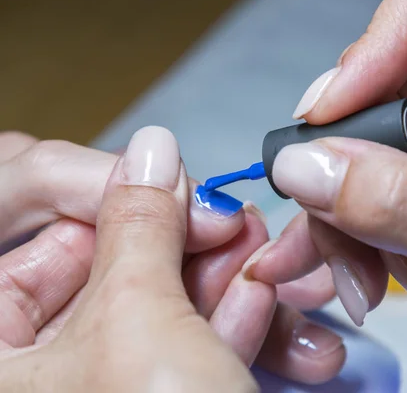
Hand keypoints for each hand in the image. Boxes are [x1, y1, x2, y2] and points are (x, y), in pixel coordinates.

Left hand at [0, 129, 343, 385]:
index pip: (35, 248)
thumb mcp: (140, 320)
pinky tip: (259, 290)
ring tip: (257, 249)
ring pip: (152, 316)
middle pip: (102, 280)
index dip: (107, 206)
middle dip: (176, 244)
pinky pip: (182, 355)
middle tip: (224, 215)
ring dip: (214, 279)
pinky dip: (224, 322)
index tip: (168, 182)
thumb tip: (151, 148)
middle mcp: (35, 382)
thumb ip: (141, 222)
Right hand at [246, 0, 406, 391]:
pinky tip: (363, 276)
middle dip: (345, 162)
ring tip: (354, 274)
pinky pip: (365, 191)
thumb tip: (309, 167)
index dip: (380, 48)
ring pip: (362, 147)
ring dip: (340, 214)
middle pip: (386, 87)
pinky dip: (348, 235)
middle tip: (326, 215)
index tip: (329, 113)